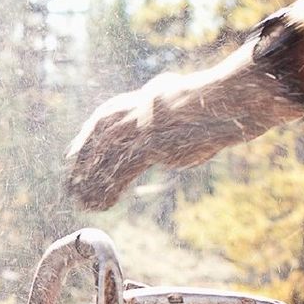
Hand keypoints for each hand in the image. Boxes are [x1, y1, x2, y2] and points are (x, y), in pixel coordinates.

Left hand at [64, 19, 303, 209]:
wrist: (233, 99)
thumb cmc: (223, 105)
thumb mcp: (193, 110)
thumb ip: (174, 125)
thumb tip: (169, 147)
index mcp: (148, 97)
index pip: (108, 115)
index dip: (90, 135)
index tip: (76, 150)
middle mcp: (140, 108)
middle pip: (100, 132)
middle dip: (82, 155)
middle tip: (69, 176)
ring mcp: (145, 125)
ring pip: (107, 154)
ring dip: (90, 179)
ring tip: (80, 200)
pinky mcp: (151, 144)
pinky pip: (122, 170)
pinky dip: (108, 189)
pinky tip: (100, 205)